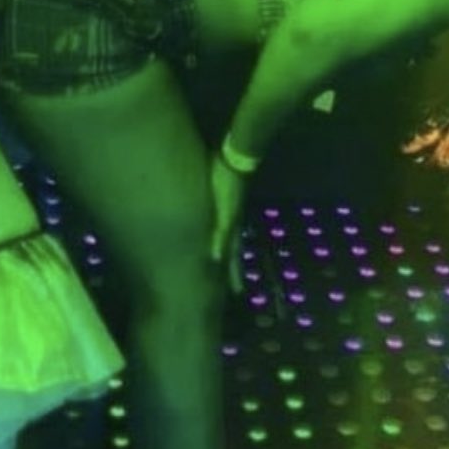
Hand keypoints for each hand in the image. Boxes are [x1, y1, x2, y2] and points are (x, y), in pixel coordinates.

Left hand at [209, 154, 246, 293]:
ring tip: (220, 262)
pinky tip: (212, 230)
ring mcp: (229, 209)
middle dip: (231, 266)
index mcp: (232, 227)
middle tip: (233, 285)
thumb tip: (214, 259)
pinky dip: (219, 231)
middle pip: (232, 248)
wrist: (234, 155)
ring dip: (225, 250)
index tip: (237, 292)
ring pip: (227, 236)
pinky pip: (222, 221)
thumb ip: (220, 233)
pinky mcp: (224, 197)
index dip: (234, 274)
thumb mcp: (224, 210)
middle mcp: (232, 221)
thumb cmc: (227, 184)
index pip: (233, 256)